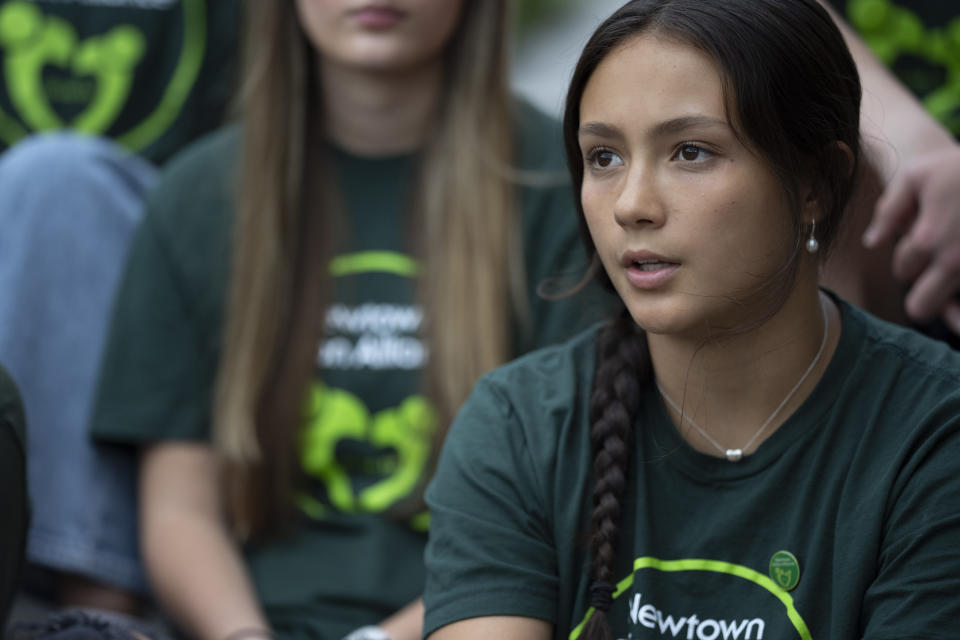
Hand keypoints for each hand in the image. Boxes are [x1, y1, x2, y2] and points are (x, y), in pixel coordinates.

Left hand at [863, 145, 959, 333]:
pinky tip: (957, 300)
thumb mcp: (916, 176)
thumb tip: (871, 243)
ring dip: (948, 297)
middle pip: (920, 307)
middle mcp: (954, 261)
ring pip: (951, 312)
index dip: (908, 259)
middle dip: (922, 293)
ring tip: (951, 271)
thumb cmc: (958, 168)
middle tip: (933, 271)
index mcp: (928, 238)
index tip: (922, 241)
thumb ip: (888, 211)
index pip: (903, 270)